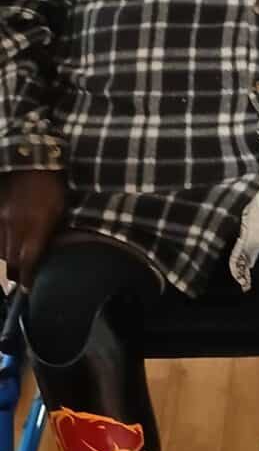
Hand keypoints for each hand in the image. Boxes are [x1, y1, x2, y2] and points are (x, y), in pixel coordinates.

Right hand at [0, 171, 66, 286]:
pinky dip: (1, 247)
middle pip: (11, 260)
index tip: (29, 289)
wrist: (32, 161)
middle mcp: (16, 225)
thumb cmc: (53, 186)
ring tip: (16, 265)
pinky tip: (8, 247)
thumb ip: (51, 232)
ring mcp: (2, 219)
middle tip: (23, 281)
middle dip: (17, 274)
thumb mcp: (60, 209)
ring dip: (8, 261)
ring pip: (1, 252)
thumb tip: (46, 254)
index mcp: (36, 224)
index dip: (28, 278)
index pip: (28, 259)